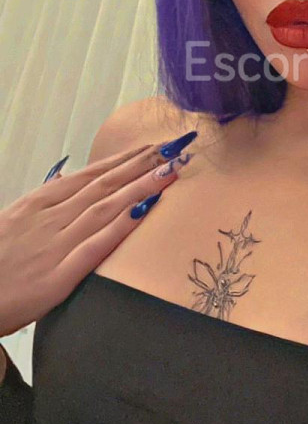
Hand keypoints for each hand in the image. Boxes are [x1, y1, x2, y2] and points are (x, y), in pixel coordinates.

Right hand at [0, 142, 189, 336]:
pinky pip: (96, 246)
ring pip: (105, 208)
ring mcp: (55, 245)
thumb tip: (64, 176)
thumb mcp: (14, 221)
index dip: (123, 160)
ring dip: (141, 187)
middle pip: (104, 185)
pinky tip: (147, 211)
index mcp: (38, 204)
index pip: (89, 175)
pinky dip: (123, 226)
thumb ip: (44, 200)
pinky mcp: (58, 276)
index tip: (151, 146)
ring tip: (170, 170)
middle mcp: (50, 218)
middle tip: (175, 148)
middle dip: (142, 165)